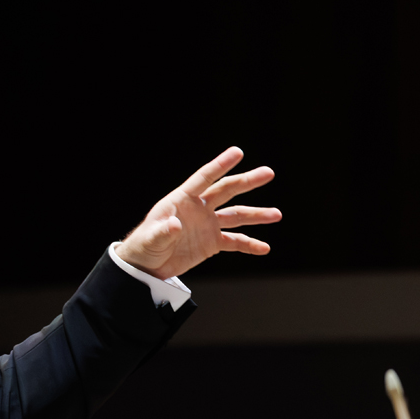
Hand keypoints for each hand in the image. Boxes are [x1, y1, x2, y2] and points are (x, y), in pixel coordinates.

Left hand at [115, 147, 281, 278]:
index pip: (204, 178)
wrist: (146, 265)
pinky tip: (263, 248)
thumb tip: (175, 225)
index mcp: (182, 200)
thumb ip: (163, 232)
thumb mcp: (150, 239)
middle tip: (268, 173)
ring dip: (256, 215)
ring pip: (236, 216)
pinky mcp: (212, 243)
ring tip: (276, 214)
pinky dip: (249, 244)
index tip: (238, 152)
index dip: (220, 165)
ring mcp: (207, 225)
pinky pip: (235, 241)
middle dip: (247, 182)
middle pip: (226, 191)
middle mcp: (199, 208)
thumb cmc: (144, 246)